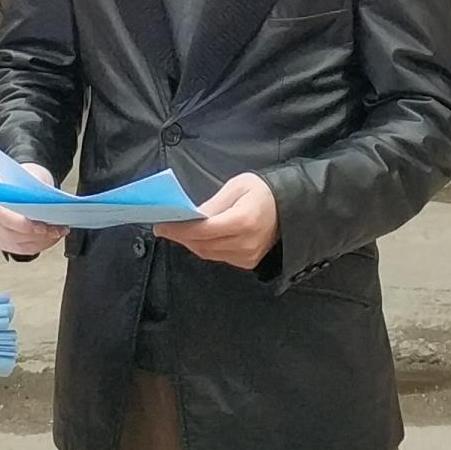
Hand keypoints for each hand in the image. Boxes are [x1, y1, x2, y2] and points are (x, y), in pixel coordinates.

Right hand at [0, 162, 59, 261]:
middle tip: (56, 230)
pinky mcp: (4, 241)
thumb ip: (35, 193)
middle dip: (37, 236)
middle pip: (12, 236)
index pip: (6, 219)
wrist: (22, 182)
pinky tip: (51, 238)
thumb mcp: (32, 177)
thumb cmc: (26, 178)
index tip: (44, 227)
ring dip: (41, 242)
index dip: (26, 226)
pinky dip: (39, 245)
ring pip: (19, 246)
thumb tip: (49, 207)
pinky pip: (22, 249)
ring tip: (57, 233)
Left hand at [157, 171, 279, 271]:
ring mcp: (247, 256)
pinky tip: (196, 237)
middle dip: (180, 236)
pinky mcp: (247, 262)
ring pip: (208, 253)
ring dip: (190, 243)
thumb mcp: (236, 187)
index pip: (204, 231)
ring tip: (177, 231)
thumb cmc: (262, 191)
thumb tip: (190, 217)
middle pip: (203, 245)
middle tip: (163, 227)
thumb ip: (212, 204)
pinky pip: (218, 257)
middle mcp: (245, 243)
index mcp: (243, 221)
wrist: (289, 207)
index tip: (161, 225)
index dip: (179, 229)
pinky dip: (204, 247)